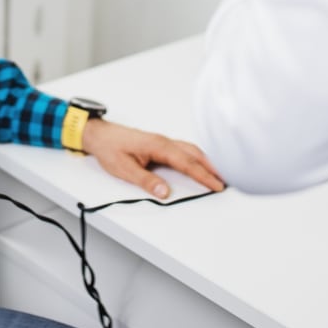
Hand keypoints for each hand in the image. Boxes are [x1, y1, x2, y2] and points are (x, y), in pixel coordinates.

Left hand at [80, 119, 225, 198]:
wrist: (100, 135)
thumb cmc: (110, 148)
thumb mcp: (124, 169)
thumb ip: (146, 180)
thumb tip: (164, 192)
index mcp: (157, 146)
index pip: (186, 162)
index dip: (203, 175)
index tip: (217, 185)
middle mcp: (163, 141)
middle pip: (194, 153)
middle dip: (212, 167)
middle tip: (228, 181)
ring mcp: (163, 142)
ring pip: (191, 150)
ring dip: (206, 161)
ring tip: (220, 175)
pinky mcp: (160, 145)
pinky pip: (184, 150)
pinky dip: (196, 157)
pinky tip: (201, 164)